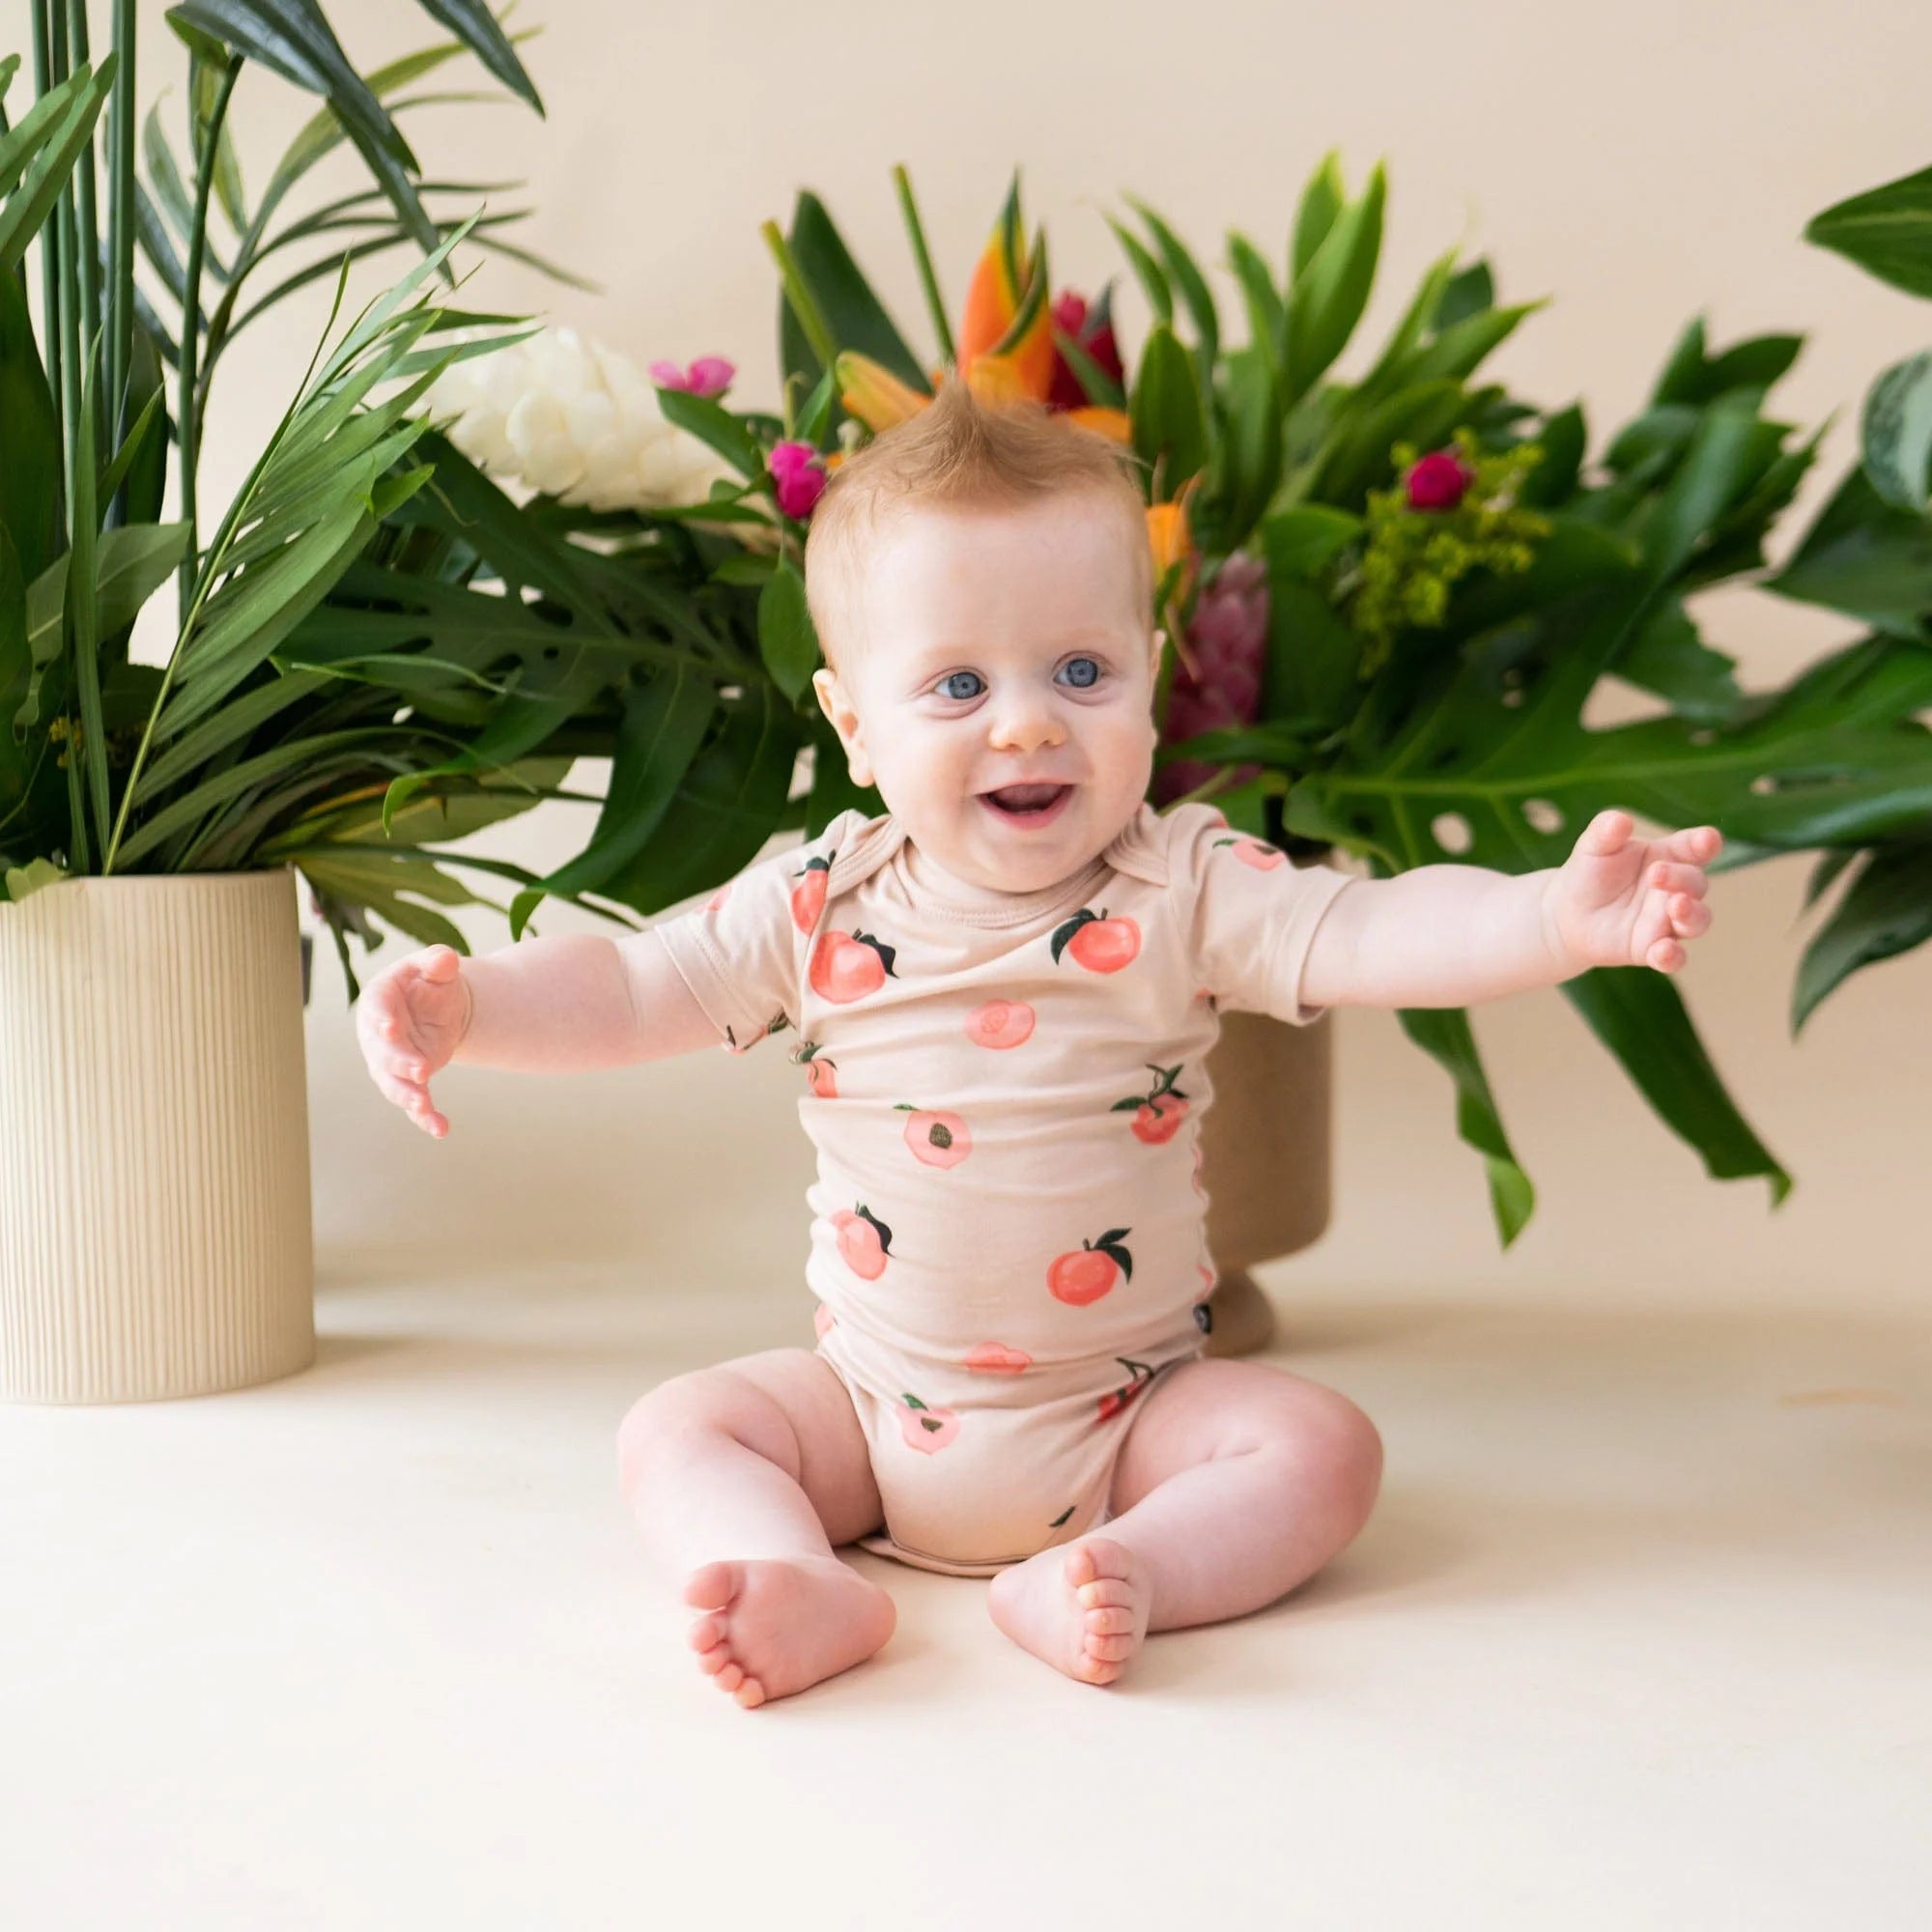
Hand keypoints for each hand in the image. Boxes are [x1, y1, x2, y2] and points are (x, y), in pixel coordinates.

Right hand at [355, 943, 471, 1136]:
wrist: (439, 1005)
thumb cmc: (430, 980)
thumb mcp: (436, 966)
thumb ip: (439, 961)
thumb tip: (446, 959)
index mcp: (380, 1000)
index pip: (375, 1010)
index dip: (381, 1019)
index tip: (390, 1029)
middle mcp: (377, 1035)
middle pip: (381, 1053)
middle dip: (399, 1062)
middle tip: (421, 1070)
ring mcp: (390, 1062)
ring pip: (392, 1084)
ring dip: (407, 1096)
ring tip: (425, 1105)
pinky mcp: (408, 1080)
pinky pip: (413, 1103)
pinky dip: (425, 1118)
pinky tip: (441, 1129)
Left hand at [1539, 809, 1720, 974]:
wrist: (1565, 913)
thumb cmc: (1588, 873)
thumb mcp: (1593, 846)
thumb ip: (1606, 831)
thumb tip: (1620, 820)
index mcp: (1669, 856)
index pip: (1696, 847)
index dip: (1705, 843)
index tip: (1706, 840)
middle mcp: (1675, 889)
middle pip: (1696, 883)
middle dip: (1681, 878)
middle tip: (1656, 874)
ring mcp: (1667, 921)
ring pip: (1698, 921)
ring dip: (1692, 914)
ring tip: (1676, 906)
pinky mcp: (1651, 949)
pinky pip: (1674, 958)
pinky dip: (1673, 957)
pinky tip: (1663, 952)